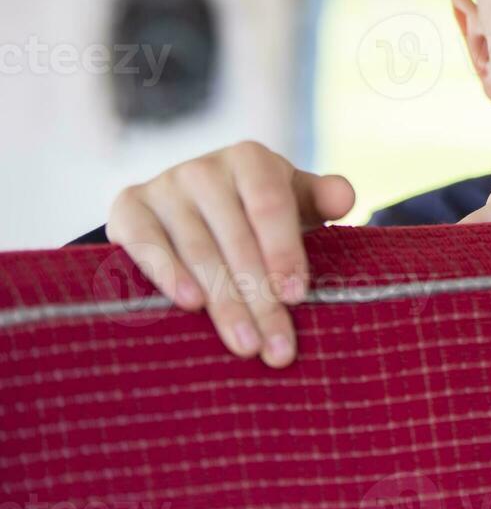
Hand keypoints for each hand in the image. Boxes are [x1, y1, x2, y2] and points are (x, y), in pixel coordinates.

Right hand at [105, 141, 354, 366]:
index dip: (283, 252)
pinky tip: (191, 305)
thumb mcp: (292, 199)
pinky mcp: (128, 209)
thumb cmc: (256, 210)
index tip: (296, 296)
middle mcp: (204, 168)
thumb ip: (321, 197)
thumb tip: (343, 197)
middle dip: (259, 299)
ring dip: (223, 303)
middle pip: (237, 240)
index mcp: (250, 160)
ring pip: (198, 252)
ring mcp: (163, 186)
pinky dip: (168, 275)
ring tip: (246, 345)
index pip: (270, 207)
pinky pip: (146, 246)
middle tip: (276, 347)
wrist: (189, 206)